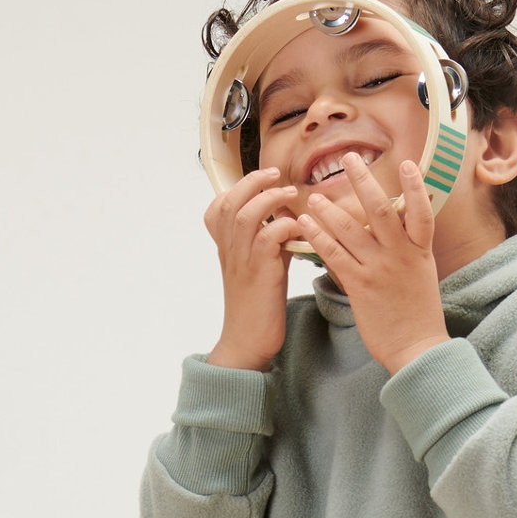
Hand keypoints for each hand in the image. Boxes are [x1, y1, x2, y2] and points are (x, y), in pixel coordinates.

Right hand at [205, 167, 302, 370]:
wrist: (248, 343)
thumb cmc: (258, 307)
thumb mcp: (260, 268)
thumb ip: (268, 243)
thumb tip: (289, 220)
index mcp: (227, 249)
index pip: (217, 207)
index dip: (236, 188)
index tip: (260, 181)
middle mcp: (230, 251)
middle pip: (230, 202)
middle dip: (252, 181)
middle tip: (275, 174)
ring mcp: (242, 262)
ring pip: (245, 215)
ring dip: (269, 199)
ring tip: (290, 194)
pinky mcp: (260, 274)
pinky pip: (268, 238)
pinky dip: (285, 226)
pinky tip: (299, 228)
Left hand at [295, 156, 449, 373]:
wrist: (417, 349)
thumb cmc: (417, 315)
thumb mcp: (421, 276)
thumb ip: (408, 251)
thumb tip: (395, 231)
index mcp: (420, 252)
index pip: (421, 212)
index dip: (415, 187)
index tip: (408, 164)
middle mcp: (400, 255)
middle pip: (381, 210)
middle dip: (364, 182)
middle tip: (349, 159)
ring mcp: (380, 269)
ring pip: (351, 230)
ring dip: (330, 209)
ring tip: (313, 195)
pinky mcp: (360, 286)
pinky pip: (335, 255)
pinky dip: (319, 237)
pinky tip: (306, 225)